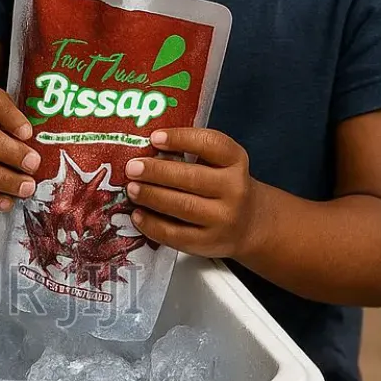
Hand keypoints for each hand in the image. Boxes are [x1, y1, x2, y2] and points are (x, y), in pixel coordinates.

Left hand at [124, 127, 260, 259]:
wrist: (249, 223)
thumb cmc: (223, 187)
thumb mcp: (219, 163)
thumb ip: (191, 154)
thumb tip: (146, 151)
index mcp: (235, 161)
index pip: (211, 144)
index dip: (182, 139)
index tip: (155, 138)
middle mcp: (234, 189)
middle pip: (192, 178)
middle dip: (157, 172)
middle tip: (132, 168)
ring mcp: (223, 218)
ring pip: (183, 206)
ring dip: (151, 196)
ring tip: (132, 189)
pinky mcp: (209, 242)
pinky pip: (176, 234)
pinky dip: (152, 224)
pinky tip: (138, 215)